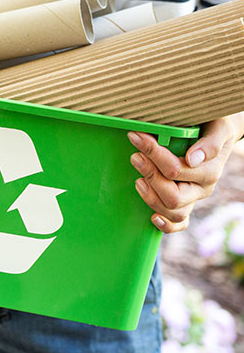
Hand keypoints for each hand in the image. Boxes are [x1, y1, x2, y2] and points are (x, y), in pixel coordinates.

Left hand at [128, 113, 243, 232]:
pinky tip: (153, 218)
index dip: (153, 154)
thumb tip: (193, 159)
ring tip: (138, 180)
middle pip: (173, 196)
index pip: (176, 169)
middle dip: (150, 176)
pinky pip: (179, 224)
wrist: (216, 133)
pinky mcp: (185, 205)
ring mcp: (193, 199)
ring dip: (151, 197)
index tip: (136, 137)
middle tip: (135, 156)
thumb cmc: (213, 127)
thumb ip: (210, 143)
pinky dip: (166, 225)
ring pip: (173, 212)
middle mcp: (202, 189)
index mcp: (210, 171)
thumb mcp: (217, 128)